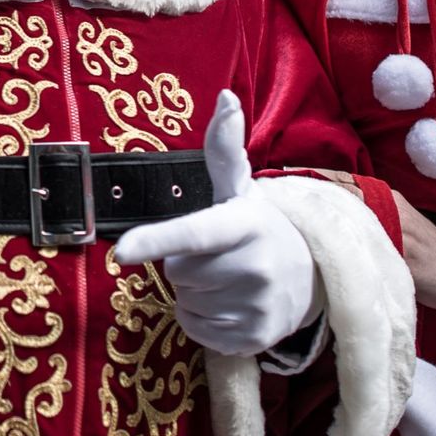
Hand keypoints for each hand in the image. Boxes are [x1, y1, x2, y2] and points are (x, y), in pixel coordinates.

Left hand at [114, 90, 318, 354]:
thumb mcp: (241, 190)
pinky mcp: (254, 339)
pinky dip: (201, 319)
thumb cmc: (259, 227)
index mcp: (244, 224)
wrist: (314, 275)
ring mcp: (258, 306)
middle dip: (185, 264)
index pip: (193, 233)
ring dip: (193, 292)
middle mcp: (255, 266)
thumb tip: (225, 97)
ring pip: (184, 302)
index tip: (122, 251)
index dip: (156, 241)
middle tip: (216, 255)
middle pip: (177, 272)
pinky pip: (196, 330)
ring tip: (226, 278)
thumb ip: (223, 147)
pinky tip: (229, 303)